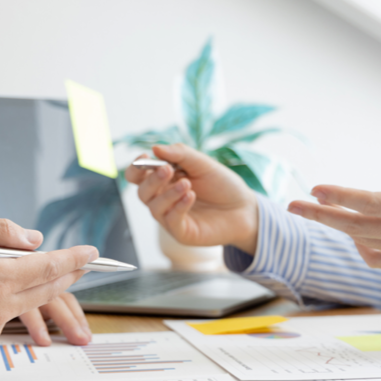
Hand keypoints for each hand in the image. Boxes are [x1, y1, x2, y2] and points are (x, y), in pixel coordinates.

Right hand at [0, 217, 97, 355]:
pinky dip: (10, 302)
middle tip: (83, 263)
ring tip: (49, 273)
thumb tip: (34, 240)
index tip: (92, 252)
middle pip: (46, 290)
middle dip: (67, 275)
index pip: (47, 268)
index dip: (73, 259)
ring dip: (40, 289)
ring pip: (27, 304)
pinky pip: (6, 317)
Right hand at [124, 143, 258, 253]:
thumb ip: (180, 154)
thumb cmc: (222, 185)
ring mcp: (171, 217)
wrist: (244, 208)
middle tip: (167, 170)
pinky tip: (190, 196)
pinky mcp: (182, 232)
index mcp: (164, 181)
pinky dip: (178, 207)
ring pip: (154, 207)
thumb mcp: (202, 164)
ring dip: (168, 194)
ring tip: (187, 184)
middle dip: (151, 180)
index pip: (138, 176)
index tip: (144, 158)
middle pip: (142, 192)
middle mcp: (163, 199)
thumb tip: (155, 148)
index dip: (136, 168)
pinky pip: (171, 221)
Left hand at [287, 149, 380, 288]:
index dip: (341, 196)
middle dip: (321, 214)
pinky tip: (353, 234)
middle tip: (291, 205)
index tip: (315, 188)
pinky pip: (376, 260)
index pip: (372, 203)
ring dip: (334, 226)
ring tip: (311, 211)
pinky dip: (360, 248)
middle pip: (356, 225)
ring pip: (361, 240)